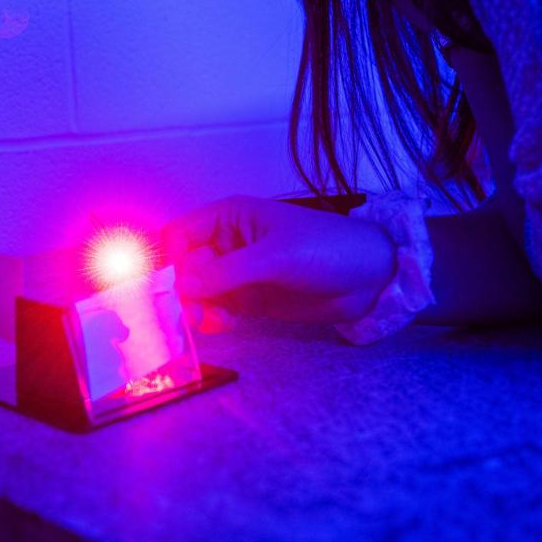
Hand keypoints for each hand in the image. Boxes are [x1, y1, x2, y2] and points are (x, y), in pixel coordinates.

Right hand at [161, 195, 394, 324]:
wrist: (371, 278)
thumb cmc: (329, 248)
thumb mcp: (275, 257)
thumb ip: (227, 272)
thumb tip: (183, 285)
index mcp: (230, 217)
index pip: (180, 234)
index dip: (170, 259)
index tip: (170, 286)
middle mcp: (228, 243)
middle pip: (184, 266)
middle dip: (181, 289)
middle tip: (188, 312)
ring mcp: (237, 272)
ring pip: (196, 291)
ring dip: (194, 308)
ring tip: (207, 322)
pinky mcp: (249, 299)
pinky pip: (216, 308)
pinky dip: (211, 318)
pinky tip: (221, 324)